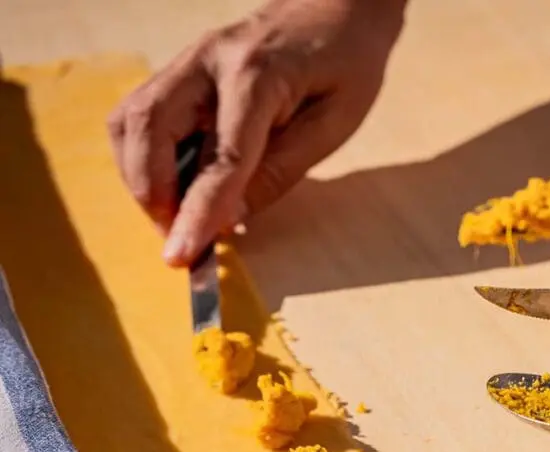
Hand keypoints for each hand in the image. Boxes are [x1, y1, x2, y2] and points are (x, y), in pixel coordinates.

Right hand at [108, 0, 406, 266]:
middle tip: (177, 237)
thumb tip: (227, 220)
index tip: (181, 255)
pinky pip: (138, 117)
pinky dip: (143, 160)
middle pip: (148, 128)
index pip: (219, 156)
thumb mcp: (331, 127)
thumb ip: (277, 173)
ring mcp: (187, 62)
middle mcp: (207, 60)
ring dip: (141, 178)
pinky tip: (173, 186)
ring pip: (130, 121)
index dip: (197, 212)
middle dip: (153, 193)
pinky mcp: (179, 72)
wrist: (337, 5)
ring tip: (174, 215)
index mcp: (257, 74)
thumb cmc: (344, 65)